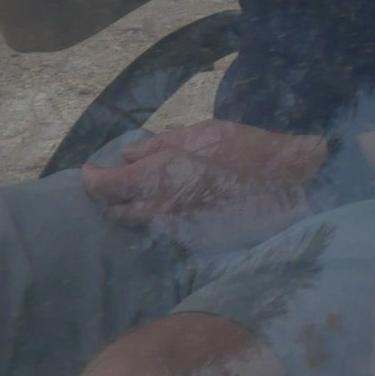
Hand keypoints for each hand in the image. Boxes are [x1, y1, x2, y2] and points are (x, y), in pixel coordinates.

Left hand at [79, 123, 326, 238]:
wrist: (286, 186)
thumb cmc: (246, 150)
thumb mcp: (204, 133)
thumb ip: (162, 144)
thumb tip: (129, 155)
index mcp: (161, 175)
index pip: (108, 187)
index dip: (92, 180)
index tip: (88, 172)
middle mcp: (161, 208)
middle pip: (118, 212)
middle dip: (111, 198)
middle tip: (116, 181)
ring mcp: (177, 230)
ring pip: (142, 223)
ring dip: (136, 208)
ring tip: (147, 190)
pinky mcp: (192, 242)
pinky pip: (166, 229)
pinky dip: (163, 216)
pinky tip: (179, 202)